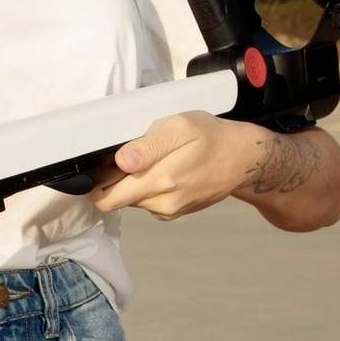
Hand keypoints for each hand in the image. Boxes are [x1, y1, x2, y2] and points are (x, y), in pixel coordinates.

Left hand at [88, 111, 248, 220]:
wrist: (244, 159)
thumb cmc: (212, 137)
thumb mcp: (180, 127)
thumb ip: (147, 146)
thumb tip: (121, 162)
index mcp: (160, 181)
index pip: (106, 198)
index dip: (94, 183)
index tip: (96, 167)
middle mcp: (162, 203)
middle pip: (116, 199)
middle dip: (113, 180)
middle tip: (125, 156)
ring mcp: (168, 211)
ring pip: (132, 199)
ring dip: (133, 181)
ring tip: (153, 159)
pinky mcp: (174, 212)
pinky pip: (148, 201)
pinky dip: (147, 187)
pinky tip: (164, 169)